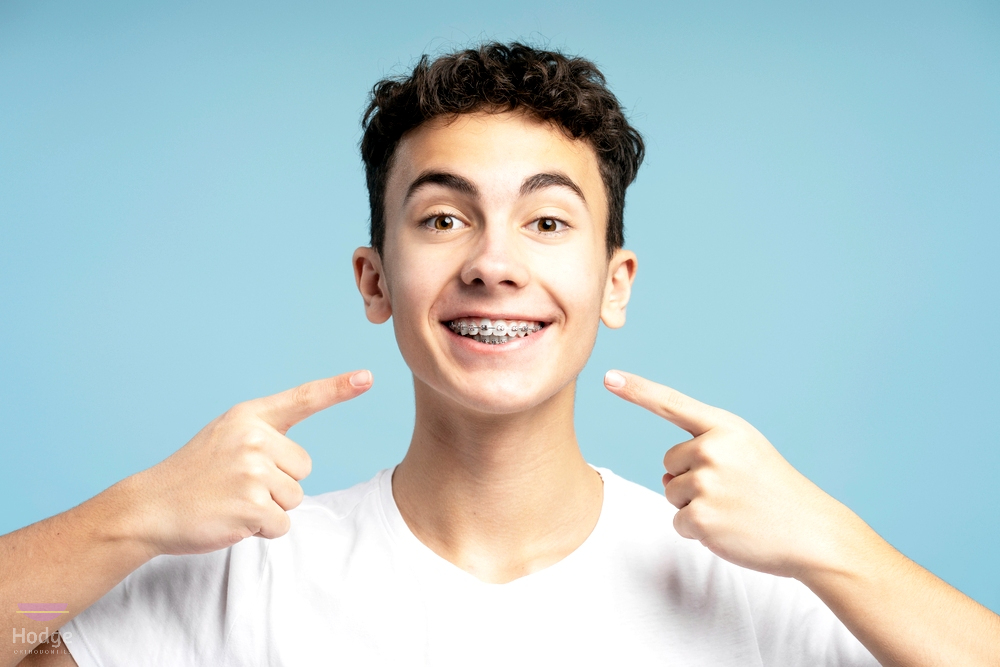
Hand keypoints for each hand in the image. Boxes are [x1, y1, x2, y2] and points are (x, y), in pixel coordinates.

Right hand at [125, 370, 372, 556]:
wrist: (148, 508)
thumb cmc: (194, 475)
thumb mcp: (226, 438)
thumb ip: (263, 437)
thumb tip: (300, 462)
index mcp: (249, 417)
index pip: (303, 399)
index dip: (338, 388)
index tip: (368, 377)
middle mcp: (254, 438)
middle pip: (304, 468)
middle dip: (279, 484)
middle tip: (237, 485)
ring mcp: (253, 472)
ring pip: (294, 498)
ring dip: (268, 509)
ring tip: (230, 501)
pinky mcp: (252, 506)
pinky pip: (282, 524)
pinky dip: (261, 530)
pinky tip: (231, 519)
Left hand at [604, 369, 861, 578]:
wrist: (812, 532)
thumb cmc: (775, 492)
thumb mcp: (747, 450)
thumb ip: (707, 447)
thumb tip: (668, 475)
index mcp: (725, 427)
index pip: (672, 404)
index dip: (637, 390)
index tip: (608, 377)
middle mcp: (712, 449)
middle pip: (668, 462)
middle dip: (690, 479)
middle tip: (732, 492)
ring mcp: (705, 483)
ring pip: (671, 493)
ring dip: (694, 506)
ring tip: (734, 509)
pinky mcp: (700, 517)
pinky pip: (678, 521)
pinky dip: (697, 531)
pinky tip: (729, 529)